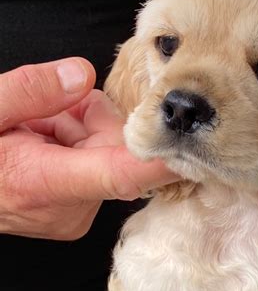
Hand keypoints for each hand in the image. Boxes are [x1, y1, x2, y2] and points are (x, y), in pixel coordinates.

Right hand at [0, 58, 178, 238]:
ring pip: (102, 154)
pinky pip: (91, 164)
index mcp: (43, 183)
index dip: (160, 159)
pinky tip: (42, 137)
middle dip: (88, 118)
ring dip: (77, 128)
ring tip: (35, 125)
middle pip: (111, 150)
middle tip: (48, 108)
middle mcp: (66, 208)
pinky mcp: (72, 212)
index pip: (120, 174)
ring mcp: (71, 214)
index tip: (194, 145)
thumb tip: (80, 75)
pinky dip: (73, 143)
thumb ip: (30, 91)